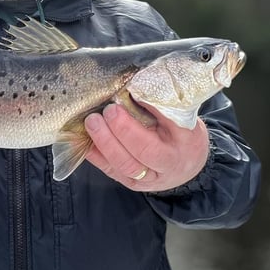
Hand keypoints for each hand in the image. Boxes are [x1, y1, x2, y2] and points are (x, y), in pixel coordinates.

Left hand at [84, 103, 209, 191]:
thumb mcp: (182, 117)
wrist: (188, 164)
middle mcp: (165, 167)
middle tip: (106, 111)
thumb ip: (160, 106)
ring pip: (123, 166)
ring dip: (104, 143)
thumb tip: (132, 87)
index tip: (124, 100)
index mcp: (182, 146)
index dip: (137, 122)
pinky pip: (109, 170)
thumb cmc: (184, 135)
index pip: (161, 137)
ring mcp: (147, 178)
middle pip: (140, 154)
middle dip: (119, 132)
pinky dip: (94, 154)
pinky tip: (81, 139)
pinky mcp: (130, 182)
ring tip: (92, 122)